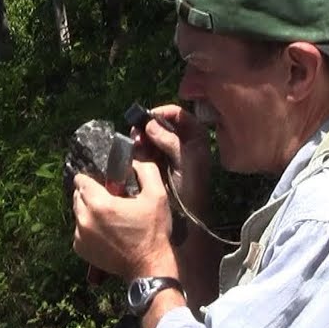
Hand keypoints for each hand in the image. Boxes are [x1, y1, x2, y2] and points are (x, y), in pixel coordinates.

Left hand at [71, 160, 175, 279]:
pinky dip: (88, 228)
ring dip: (88, 211)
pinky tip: (105, 231)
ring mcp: (80, 235)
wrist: (148, 266)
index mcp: (99, 203)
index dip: (90, 179)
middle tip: (109, 200)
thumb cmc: (153, 231)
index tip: (103, 183)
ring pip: (77, 213)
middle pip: (77, 196)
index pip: (80, 181)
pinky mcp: (80, 249)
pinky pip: (79, 230)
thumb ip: (146, 170)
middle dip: (90, 194)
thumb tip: (135, 159)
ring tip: (108, 216)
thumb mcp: (157, 196)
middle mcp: (84, 219)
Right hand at [135, 104, 211, 218]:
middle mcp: (180, 141)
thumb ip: (170, 141)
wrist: (185, 215)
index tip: (148, 116)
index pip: (178, 114)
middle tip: (137, 130)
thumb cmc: (192, 188)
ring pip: (149, 135)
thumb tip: (150, 124)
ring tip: (134, 141)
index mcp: (194, 137)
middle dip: (148, 125)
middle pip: (160, 123)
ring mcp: (165, 152)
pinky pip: (142, 148)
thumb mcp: (186, 161)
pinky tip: (133, 149)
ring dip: (140, 136)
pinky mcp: (153, 162)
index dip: (163, 112)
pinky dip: (137, 147)